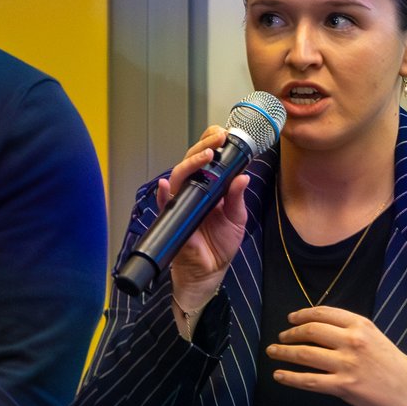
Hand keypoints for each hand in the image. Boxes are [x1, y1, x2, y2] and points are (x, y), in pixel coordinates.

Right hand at [157, 123, 252, 330]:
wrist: (210, 271)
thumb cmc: (220, 244)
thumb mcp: (237, 218)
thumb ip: (237, 198)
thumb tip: (243, 177)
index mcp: (210, 187)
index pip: (208, 158)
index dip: (212, 143)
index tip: (224, 134)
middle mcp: (194, 191)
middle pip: (192, 161)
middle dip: (204, 147)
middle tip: (218, 139)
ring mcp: (181, 203)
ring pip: (179, 176)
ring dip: (191, 163)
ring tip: (206, 156)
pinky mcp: (173, 218)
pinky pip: (164, 203)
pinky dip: (163, 194)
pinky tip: (166, 186)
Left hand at [267, 306, 406, 405]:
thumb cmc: (395, 367)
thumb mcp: (376, 339)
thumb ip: (353, 332)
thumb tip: (323, 331)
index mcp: (361, 325)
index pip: (324, 313)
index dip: (303, 314)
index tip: (291, 318)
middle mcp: (352, 340)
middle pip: (310, 331)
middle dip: (290, 333)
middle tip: (280, 337)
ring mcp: (347, 363)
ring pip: (305, 354)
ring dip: (284, 352)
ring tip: (273, 353)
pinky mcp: (343, 386)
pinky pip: (309, 380)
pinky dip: (290, 377)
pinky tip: (279, 375)